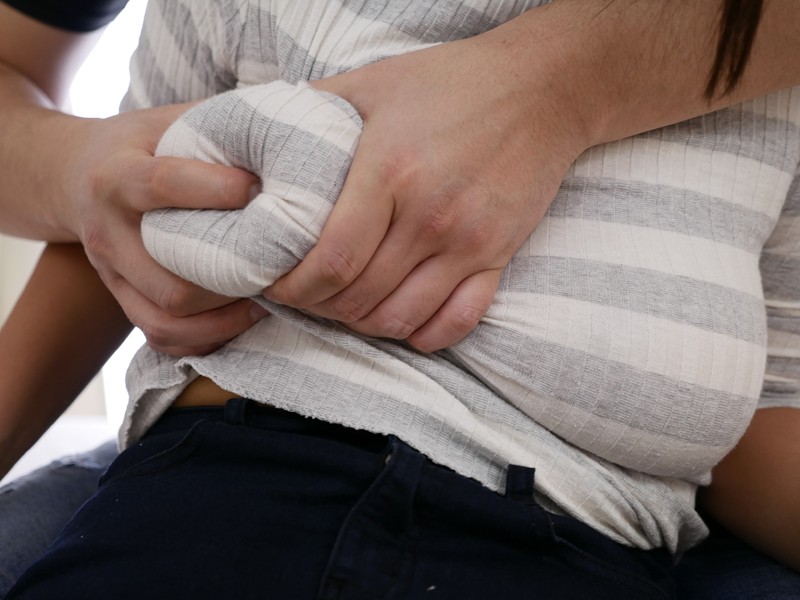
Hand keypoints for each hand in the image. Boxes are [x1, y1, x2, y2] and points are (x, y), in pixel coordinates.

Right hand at [62, 104, 266, 354]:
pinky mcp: (120, 298)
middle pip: (170, 275)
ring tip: (271, 295)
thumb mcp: (170, 119)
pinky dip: (207, 337)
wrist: (75, 176)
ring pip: (167, 315)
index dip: (213, 191)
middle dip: (233, 275)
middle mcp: (107, 230)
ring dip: (226, 315)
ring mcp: (111, 272)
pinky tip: (245, 317)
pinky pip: (161, 336)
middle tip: (284, 262)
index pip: (161, 186)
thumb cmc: (142, 143)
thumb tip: (291, 121)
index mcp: (117, 174)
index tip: (259, 189)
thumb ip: (219, 122)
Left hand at [266, 9, 591, 350]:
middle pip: (359, 297)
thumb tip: (261, 138)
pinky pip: (458, 322)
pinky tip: (402, 322)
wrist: (542, 88)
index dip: (294, 286)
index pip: (331, 260)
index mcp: (390, 170)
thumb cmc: (452, 82)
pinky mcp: (499, 255)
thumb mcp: (375, 81)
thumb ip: (315, 108)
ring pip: (401, 318)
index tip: (277, 283)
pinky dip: (424, 336)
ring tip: (345, 308)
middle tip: (304, 296)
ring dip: (364, 325)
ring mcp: (469, 241)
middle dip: (319, 307)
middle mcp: (430, 215)